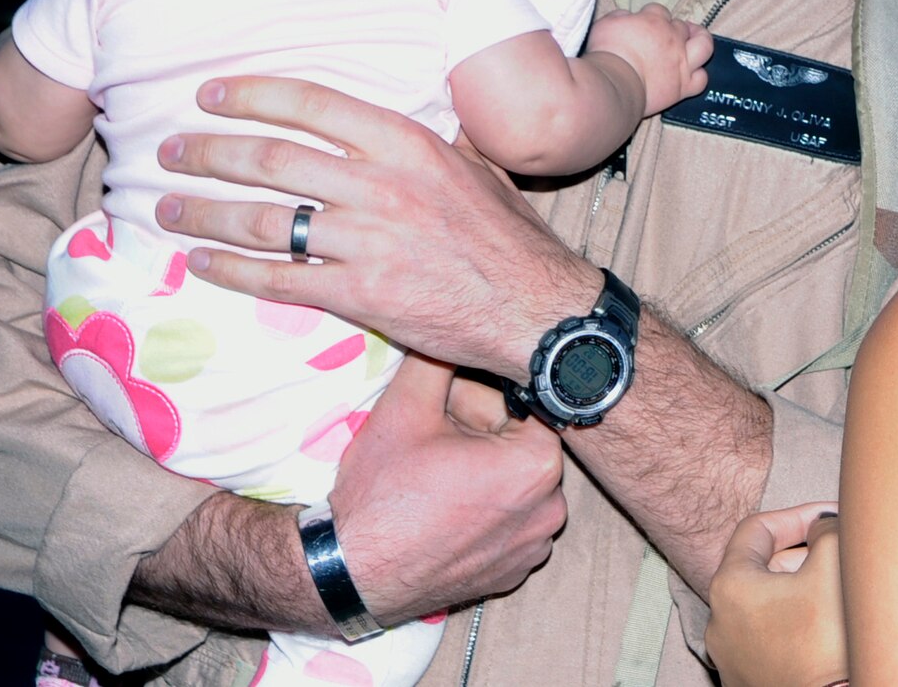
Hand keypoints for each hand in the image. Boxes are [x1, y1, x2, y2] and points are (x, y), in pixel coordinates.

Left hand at [154, 76, 601, 376]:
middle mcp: (382, 185)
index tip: (209, 94)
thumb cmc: (508, 236)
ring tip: (165, 210)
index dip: (253, 95)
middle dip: (210, 153)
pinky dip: (233, 271)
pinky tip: (202, 263)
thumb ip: (425, 145)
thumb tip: (396, 121)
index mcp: (407, 144)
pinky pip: (280, 280)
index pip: (313, 105)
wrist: (536, 307)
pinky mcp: (361, 295)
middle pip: (273, 159)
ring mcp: (369, 242)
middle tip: (168, 152)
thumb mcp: (475, 167)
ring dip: (205, 213)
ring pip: (266, 220)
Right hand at [328, 355, 566, 620]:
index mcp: (538, 465)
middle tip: (428, 441)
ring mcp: (533, 547)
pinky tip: (438, 509)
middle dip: (475, 434)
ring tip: (430, 475)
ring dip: (477, 470)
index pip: (518, 404)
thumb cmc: (382, 493)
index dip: (475, 401)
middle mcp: (550, 509)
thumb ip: (441, 356)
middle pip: (515, 443)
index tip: (440, 410)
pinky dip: (479, 510)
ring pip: (511, 482)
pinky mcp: (513, 573)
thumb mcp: (407, 406)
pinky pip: (506, 522)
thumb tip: (456, 322)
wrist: (348, 575)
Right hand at [587, 4, 712, 116]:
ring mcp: (682, 63)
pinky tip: (691, 74)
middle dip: (673, 28)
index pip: (659, 10)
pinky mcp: (683, 87)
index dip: (651, 16)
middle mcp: (673, 38)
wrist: (613, 84)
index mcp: (654, 21)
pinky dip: (698, 76)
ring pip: (704, 46)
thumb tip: (628, 17)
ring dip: (701, 40)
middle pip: (681, 26)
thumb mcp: (606, 24)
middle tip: (664, 36)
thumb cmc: (606, 52)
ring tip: (695, 41)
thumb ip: (620, 17)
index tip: (643, 24)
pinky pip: (701, 80)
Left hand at [707, 504, 847, 686]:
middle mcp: (719, 622)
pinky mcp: (749, 682)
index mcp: (729, 585)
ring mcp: (732, 657)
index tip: (828, 518)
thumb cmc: (827, 642)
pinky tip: (826, 626)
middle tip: (839, 554)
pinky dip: (797, 623)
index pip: (757, 528)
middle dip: (804, 555)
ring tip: (837, 592)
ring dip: (802, 590)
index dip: (797, 516)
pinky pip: (772, 638)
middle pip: (764, 568)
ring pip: (769, 605)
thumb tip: (822, 527)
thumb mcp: (832, 562)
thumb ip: (825, 528)